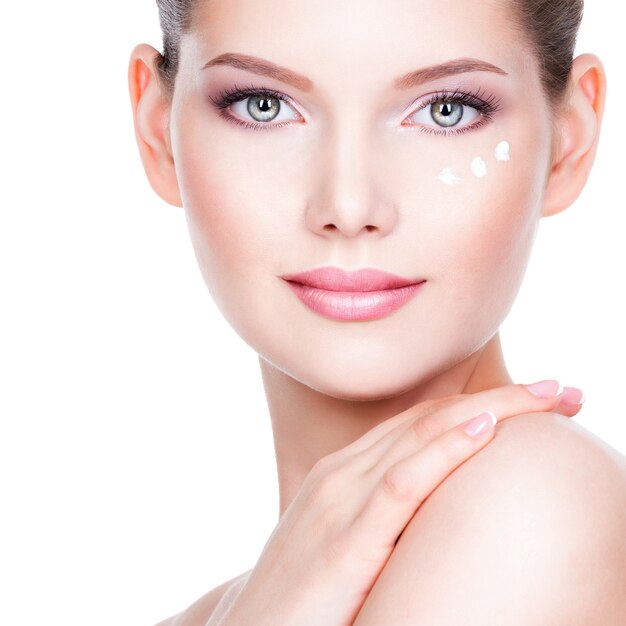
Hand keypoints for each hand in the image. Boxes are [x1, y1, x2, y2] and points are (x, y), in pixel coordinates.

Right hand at [214, 380, 581, 625]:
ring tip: (551, 395)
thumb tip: (434, 516)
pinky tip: (482, 429)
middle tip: (564, 389)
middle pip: (433, 416)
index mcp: (345, 472)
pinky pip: (402, 483)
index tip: (538, 403)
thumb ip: (380, 519)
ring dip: (494, 409)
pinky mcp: (345, 540)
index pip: (422, 422)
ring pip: (424, 435)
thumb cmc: (302, 594)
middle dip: (504, 399)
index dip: (483, 405)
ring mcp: (341, 500)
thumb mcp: (344, 542)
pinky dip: (444, 450)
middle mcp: (344, 472)